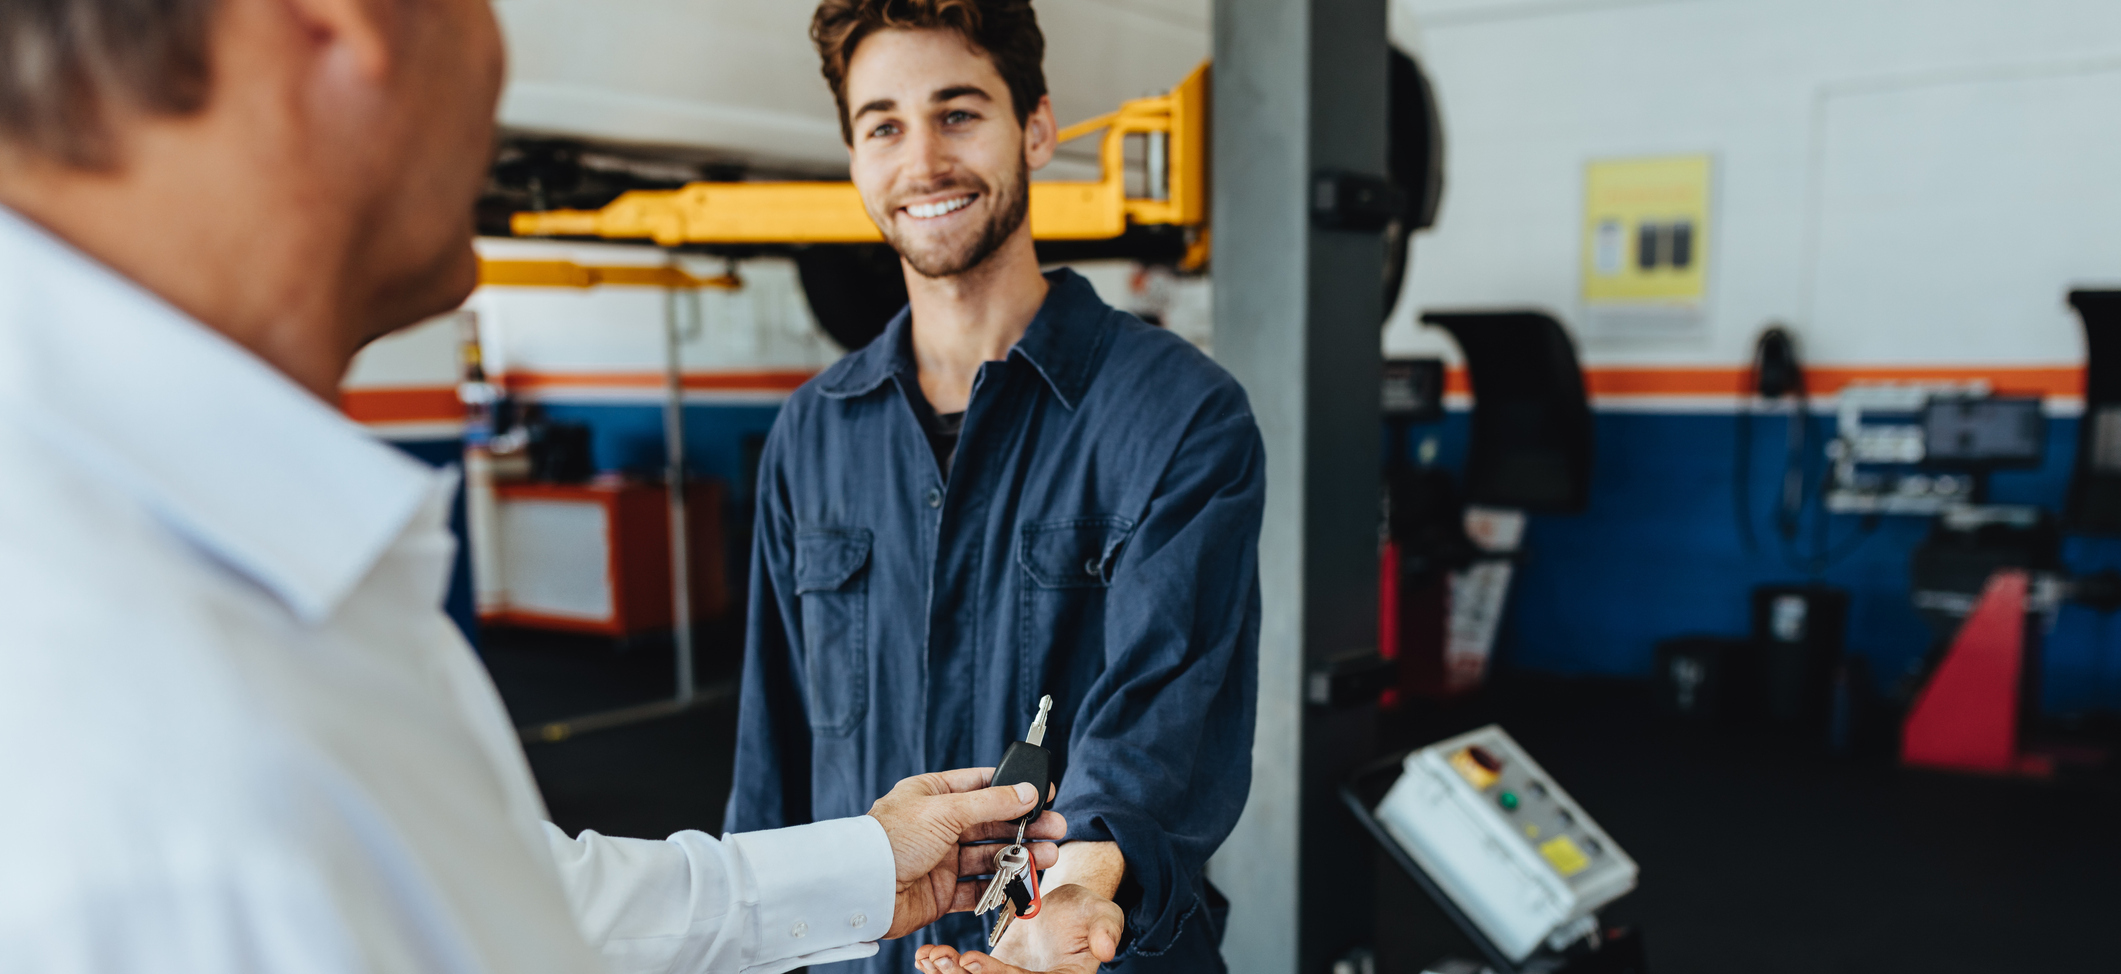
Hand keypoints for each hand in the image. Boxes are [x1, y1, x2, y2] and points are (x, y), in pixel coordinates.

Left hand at [867, 768, 1065, 938]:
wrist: (862, 888)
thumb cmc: (892, 839)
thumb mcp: (946, 810)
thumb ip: (991, 802)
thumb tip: (1027, 791)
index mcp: (933, 795)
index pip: (981, 785)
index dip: (1013, 788)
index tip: (1044, 792)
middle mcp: (938, 826)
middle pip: (992, 823)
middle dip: (1025, 826)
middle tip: (1056, 828)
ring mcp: (941, 860)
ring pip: (990, 856)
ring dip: (1020, 856)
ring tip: (1048, 857)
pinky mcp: (942, 892)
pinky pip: (979, 888)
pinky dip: (1002, 886)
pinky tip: (1023, 882)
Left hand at [912, 884, 1124, 973]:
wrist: (1065, 902)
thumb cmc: (1086, 908)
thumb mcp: (1100, 912)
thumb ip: (1105, 928)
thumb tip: (1105, 950)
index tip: (972, 959)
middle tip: (945, 959)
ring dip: (950, 973)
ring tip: (932, 956)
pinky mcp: (987, 972)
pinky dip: (942, 966)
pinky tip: (925, 955)